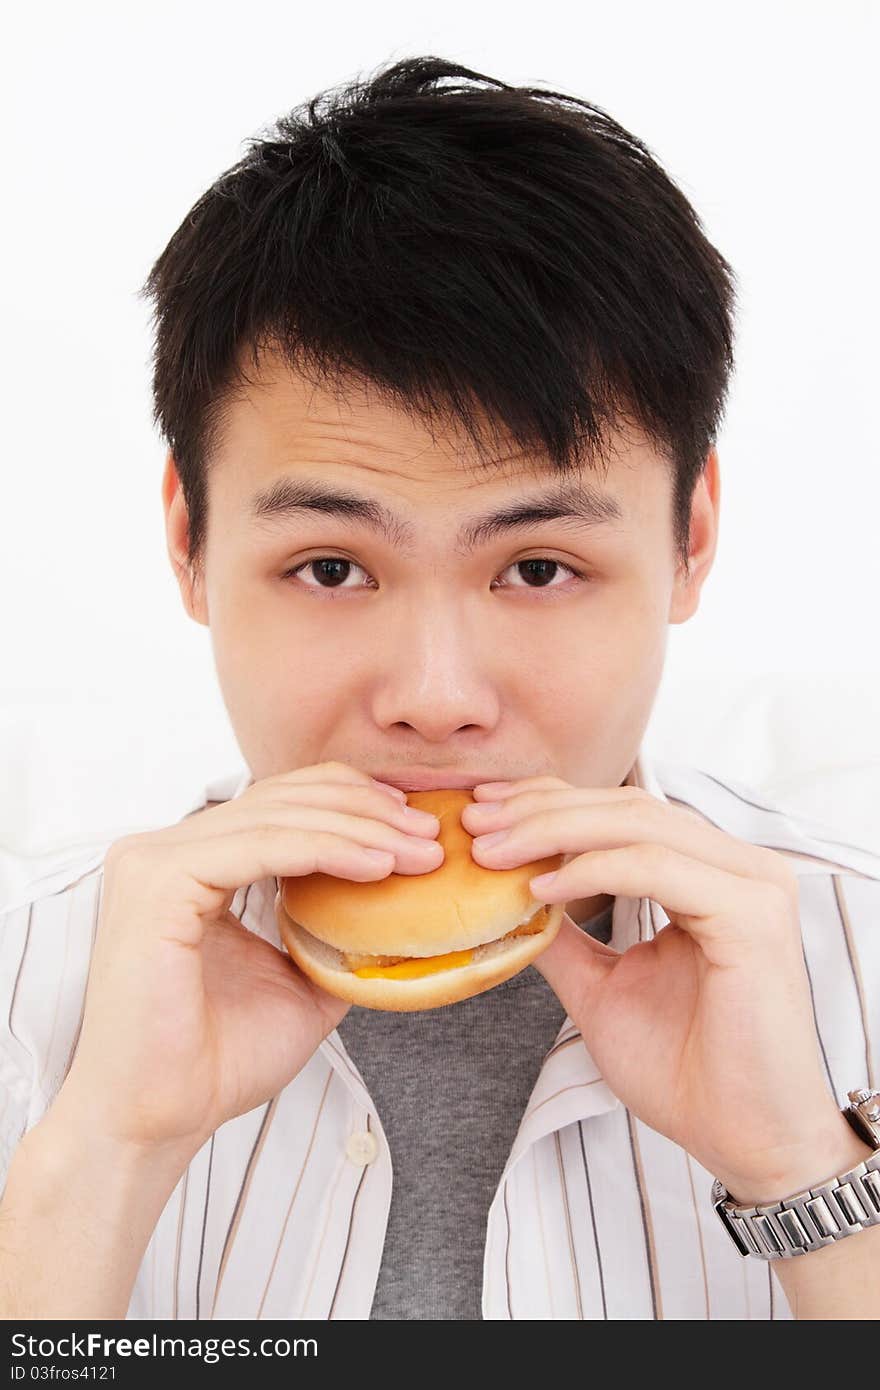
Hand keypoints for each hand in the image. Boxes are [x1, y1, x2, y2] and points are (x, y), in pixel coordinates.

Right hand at [54, 762, 443, 1163]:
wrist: (159, 1122)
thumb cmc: (216, 1064)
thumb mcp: (299, 985)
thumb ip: (332, 936)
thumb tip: (398, 913)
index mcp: (187, 864)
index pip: (276, 804)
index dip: (351, 802)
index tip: (415, 827)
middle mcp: (162, 851)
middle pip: (281, 799)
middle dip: (366, 810)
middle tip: (429, 836)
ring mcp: (152, 861)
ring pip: (278, 818)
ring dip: (360, 830)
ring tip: (418, 853)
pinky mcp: (157, 882)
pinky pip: (260, 847)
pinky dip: (326, 850)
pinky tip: (377, 866)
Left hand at [463, 776, 869, 1203]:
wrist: (741, 1141)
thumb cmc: (683, 1070)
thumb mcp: (601, 986)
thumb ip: (563, 936)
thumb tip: (503, 897)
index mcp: (712, 874)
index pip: (623, 812)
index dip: (548, 803)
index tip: (480, 814)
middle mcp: (740, 868)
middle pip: (627, 807)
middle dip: (541, 810)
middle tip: (474, 825)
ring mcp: (754, 886)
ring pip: (639, 825)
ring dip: (554, 831)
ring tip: (493, 852)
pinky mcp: (752, 916)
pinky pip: (658, 867)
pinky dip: (593, 870)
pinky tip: (542, 887)